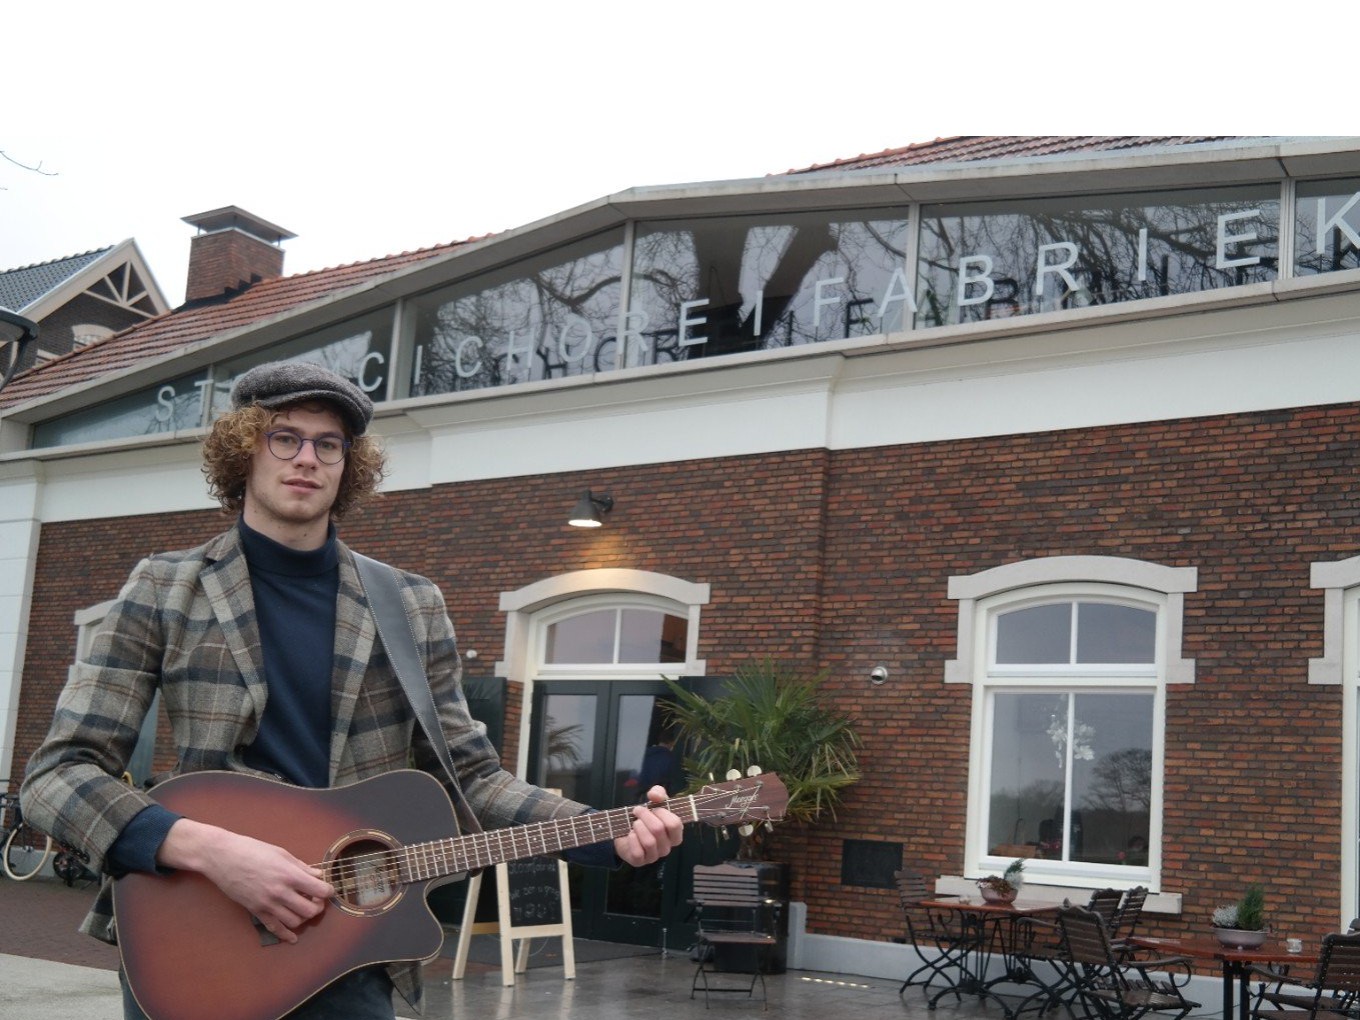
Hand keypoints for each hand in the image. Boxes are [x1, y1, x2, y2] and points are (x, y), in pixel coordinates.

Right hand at [158, 819, 333, 943]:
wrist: (224, 857)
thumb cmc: (253, 850)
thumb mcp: (282, 853)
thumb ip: (302, 867)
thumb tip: (319, 876)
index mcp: (290, 875)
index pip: (320, 890)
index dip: (328, 891)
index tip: (327, 889)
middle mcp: (281, 892)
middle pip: (310, 910)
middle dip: (318, 906)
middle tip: (315, 899)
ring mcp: (268, 904)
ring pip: (295, 921)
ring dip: (303, 917)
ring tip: (302, 908)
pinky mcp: (256, 911)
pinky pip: (274, 928)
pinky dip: (286, 935)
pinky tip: (292, 938)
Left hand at [613, 786, 683, 865]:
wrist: (626, 831)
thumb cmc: (646, 818)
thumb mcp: (654, 802)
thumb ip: (658, 793)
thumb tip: (654, 795)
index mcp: (674, 834)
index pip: (675, 824)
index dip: (662, 813)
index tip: (653, 807)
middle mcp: (667, 847)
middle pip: (659, 830)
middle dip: (645, 816)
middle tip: (638, 811)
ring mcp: (654, 856)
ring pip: (649, 841)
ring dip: (638, 827)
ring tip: (635, 823)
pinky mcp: (640, 862)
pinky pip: (638, 852)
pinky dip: (632, 840)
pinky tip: (631, 834)